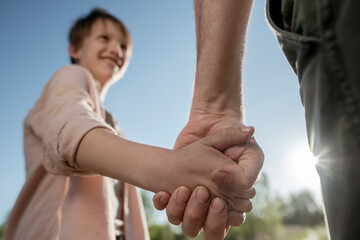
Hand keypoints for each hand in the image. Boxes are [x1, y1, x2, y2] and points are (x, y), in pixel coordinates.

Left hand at [154, 110, 263, 237]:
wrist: (212, 123)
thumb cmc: (235, 140)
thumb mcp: (250, 153)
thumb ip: (247, 172)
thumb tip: (222, 179)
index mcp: (234, 201)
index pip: (229, 223)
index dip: (221, 217)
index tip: (218, 200)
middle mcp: (213, 205)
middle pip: (208, 231)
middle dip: (202, 216)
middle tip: (201, 192)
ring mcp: (194, 200)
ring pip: (188, 226)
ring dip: (183, 211)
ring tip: (183, 189)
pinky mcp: (177, 192)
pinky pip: (168, 209)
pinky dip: (163, 203)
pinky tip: (163, 193)